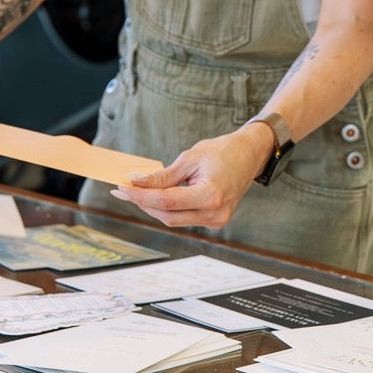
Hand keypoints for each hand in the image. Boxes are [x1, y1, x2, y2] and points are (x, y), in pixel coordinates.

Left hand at [109, 124, 271, 228]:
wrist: (249, 155)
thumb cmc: (223, 152)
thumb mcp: (189, 159)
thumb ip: (163, 176)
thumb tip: (136, 183)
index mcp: (211, 196)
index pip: (167, 201)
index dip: (141, 196)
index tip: (122, 188)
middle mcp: (215, 213)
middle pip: (168, 215)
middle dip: (143, 203)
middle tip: (124, 190)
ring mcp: (216, 220)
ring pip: (174, 219)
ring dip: (154, 207)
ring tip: (137, 192)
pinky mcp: (215, 220)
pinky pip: (184, 218)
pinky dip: (169, 208)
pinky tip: (158, 197)